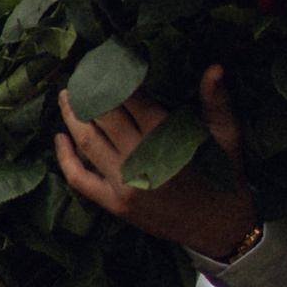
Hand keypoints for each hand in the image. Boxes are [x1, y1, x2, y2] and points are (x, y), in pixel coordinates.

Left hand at [55, 62, 258, 260]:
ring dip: (72, 117)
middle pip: (103, 116)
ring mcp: (124, 184)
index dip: (116, 77)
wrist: (218, 226)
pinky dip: (65, 159)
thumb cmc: (222, 174)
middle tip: (81, 74)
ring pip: (88, 142)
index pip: (131, 98)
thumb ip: (217, 100)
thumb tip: (216, 66)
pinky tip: (60, 139)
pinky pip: (80, 179)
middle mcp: (139, 159)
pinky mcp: (115, 204)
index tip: (107, 60)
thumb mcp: (226, 134)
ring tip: (65, 96)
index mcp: (166, 137)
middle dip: (89, 92)